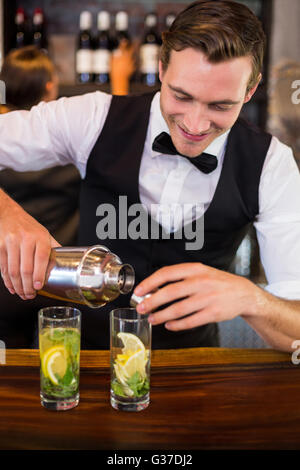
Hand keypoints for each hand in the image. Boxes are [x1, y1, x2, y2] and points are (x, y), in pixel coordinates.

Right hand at [0, 191, 59, 299]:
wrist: (9, 214)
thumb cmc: (29, 227)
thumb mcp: (45, 234)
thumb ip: (54, 249)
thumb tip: (68, 263)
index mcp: (40, 237)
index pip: (41, 258)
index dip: (40, 275)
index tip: (39, 286)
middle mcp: (26, 239)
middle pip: (26, 268)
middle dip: (28, 286)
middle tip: (31, 295)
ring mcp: (12, 242)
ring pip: (13, 270)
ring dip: (18, 286)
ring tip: (22, 294)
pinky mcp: (1, 246)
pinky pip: (3, 267)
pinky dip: (7, 281)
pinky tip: (12, 287)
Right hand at [110, 39, 135, 94]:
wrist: (120, 78)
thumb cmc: (114, 71)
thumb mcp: (111, 63)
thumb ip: (112, 57)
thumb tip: (114, 54)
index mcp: (120, 56)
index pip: (122, 47)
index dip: (124, 43)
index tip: (125, 41)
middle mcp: (126, 57)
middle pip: (131, 50)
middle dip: (132, 46)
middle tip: (134, 43)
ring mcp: (130, 62)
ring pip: (132, 56)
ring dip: (132, 55)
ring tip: (133, 53)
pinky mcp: (132, 67)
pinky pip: (133, 64)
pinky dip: (132, 63)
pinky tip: (131, 64)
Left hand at [134, 263, 257, 330]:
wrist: (244, 293)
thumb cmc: (217, 282)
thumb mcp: (201, 272)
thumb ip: (180, 278)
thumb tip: (154, 288)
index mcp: (195, 269)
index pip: (167, 273)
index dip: (150, 283)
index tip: (139, 291)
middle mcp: (201, 282)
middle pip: (170, 293)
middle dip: (152, 302)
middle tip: (141, 308)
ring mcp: (208, 298)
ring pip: (178, 309)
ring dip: (161, 315)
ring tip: (152, 319)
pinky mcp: (213, 313)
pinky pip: (190, 321)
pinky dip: (177, 324)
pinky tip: (169, 325)